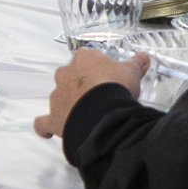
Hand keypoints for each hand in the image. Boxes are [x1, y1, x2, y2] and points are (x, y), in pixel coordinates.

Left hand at [33, 48, 148, 137]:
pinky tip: (49, 131)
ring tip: (87, 114)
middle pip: (72, 76)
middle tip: (100, 95)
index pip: (88, 57)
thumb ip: (135, 64)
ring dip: (70, 103)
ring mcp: (57, 96)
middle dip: (84, 85)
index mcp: (83, 59)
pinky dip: (46, 127)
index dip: (99, 67)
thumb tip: (143, 58)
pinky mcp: (54, 118)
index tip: (109, 75)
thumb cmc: (115, 88)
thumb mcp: (131, 72)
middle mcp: (65, 75)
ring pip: (60, 97)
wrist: (104, 113)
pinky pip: (44, 123)